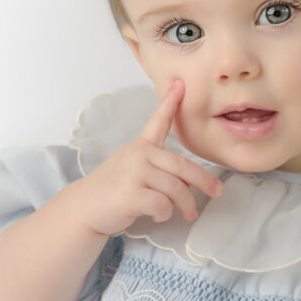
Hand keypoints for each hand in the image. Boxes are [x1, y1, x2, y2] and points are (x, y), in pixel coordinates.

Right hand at [73, 78, 223, 236]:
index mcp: (141, 147)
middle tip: (216, 192)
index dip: (170, 102)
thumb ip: (159, 168)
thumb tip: (190, 183)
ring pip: (176, 189)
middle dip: (204, 182)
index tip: (180, 84)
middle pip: (183, 167)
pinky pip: (163, 205)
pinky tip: (157, 215)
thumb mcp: (133, 168)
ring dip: (185, 205)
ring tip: (186, 213)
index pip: (158, 121)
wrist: (84, 208)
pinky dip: (165, 214)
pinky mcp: (130, 194)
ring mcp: (134, 173)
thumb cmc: (113, 190)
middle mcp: (138, 155)